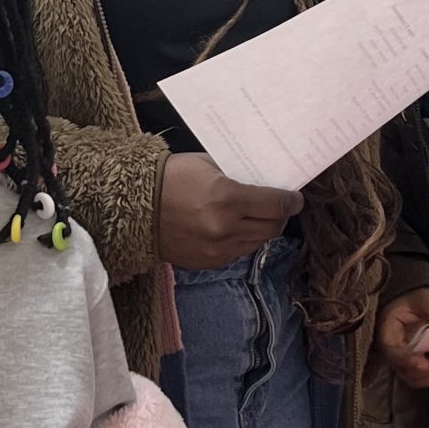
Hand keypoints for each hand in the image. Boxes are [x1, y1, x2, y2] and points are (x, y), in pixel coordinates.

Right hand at [156, 152, 301, 268]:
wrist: (133, 208)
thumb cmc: (170, 177)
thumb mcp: (208, 165)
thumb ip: (238, 175)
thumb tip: (264, 182)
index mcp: (227, 199)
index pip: (276, 205)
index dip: (291, 201)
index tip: (295, 198)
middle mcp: (226, 228)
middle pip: (273, 228)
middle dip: (280, 216)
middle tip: (279, 207)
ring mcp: (217, 249)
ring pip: (258, 242)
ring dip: (262, 229)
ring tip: (257, 217)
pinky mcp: (208, 263)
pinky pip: (239, 253)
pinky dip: (243, 240)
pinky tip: (235, 228)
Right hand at [376, 287, 428, 389]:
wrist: (407, 297)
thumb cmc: (411, 295)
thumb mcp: (423, 298)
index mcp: (388, 335)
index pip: (396, 355)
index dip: (410, 362)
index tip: (425, 363)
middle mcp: (393, 353)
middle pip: (410, 373)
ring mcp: (404, 360)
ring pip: (419, 379)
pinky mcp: (416, 362)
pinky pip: (427, 374)